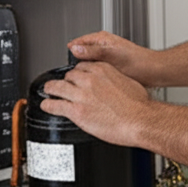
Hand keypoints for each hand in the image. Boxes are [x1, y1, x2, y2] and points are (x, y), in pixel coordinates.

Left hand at [40, 61, 154, 146]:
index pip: (82, 66)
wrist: (140, 119)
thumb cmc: (139, 105)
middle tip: (64, 87)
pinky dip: (48, 105)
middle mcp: (90, 79)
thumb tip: (113, 84)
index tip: (76, 77)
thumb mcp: (128, 82)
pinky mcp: (77, 111)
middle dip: (66, 82)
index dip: (77, 73)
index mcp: (103, 69)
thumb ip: (115, 80)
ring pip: (58, 87)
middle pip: (69, 76)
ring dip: (51, 89)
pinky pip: (55, 105)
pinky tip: (46, 106)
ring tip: (48, 91)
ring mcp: (82, 95)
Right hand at [68, 32, 159, 86]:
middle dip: (75, 64)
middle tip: (71, 75)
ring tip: (80, 81)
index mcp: (101, 39)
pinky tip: (91, 85)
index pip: (78, 42)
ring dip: (84, 72)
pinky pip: (95, 72)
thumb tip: (75, 48)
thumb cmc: (138, 61)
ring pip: (87, 65)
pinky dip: (92, 78)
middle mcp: (102, 47)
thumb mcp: (112, 54)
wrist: (152, 72)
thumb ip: (93, 51)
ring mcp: (105, 58)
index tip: (65, 64)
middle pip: (81, 54)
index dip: (70, 52)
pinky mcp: (109, 69)